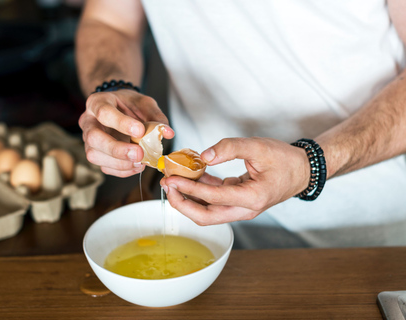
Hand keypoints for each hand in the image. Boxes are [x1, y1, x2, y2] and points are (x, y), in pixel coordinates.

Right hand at [79, 89, 173, 176]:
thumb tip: (168, 133)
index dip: (121, 123)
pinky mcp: (96, 154)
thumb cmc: (129, 105)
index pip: (104, 113)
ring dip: (119, 163)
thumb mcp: (144, 103)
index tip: (140, 131)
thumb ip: (156, 116)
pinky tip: (136, 166)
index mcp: (98, 102)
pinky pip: (104, 167)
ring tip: (140, 162)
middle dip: (117, 149)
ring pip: (95, 155)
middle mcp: (88, 121)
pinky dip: (122, 170)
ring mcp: (89, 140)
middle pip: (94, 138)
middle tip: (139, 154)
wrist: (119, 109)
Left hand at [160, 137, 310, 224]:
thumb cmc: (285, 160)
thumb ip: (230, 148)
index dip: (190, 189)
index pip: (213, 198)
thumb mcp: (258, 147)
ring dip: (189, 199)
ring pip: (208, 212)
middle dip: (182, 203)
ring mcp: (241, 208)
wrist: (302, 170)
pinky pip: (214, 201)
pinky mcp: (237, 202)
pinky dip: (200, 190)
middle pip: (206, 216)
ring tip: (173, 181)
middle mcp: (245, 209)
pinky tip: (190, 175)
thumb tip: (204, 156)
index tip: (172, 179)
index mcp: (252, 198)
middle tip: (167, 186)